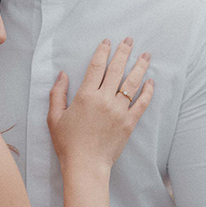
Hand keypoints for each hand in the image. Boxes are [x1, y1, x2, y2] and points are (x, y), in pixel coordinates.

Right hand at [48, 37, 153, 171]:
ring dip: (140, 66)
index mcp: (85, 96)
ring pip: (132, 83)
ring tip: (146, 55)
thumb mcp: (54, 117)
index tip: (108, 41)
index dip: (103, 51)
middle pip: (116, 69)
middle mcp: (104, 99)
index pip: (96, 66)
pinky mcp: (129, 123)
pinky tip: (151, 81)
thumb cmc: (68, 143)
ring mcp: (119, 111)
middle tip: (130, 40)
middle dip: (123, 52)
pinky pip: (141, 103)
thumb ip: (57, 94)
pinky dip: (148, 91)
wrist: (86, 166)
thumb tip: (62, 74)